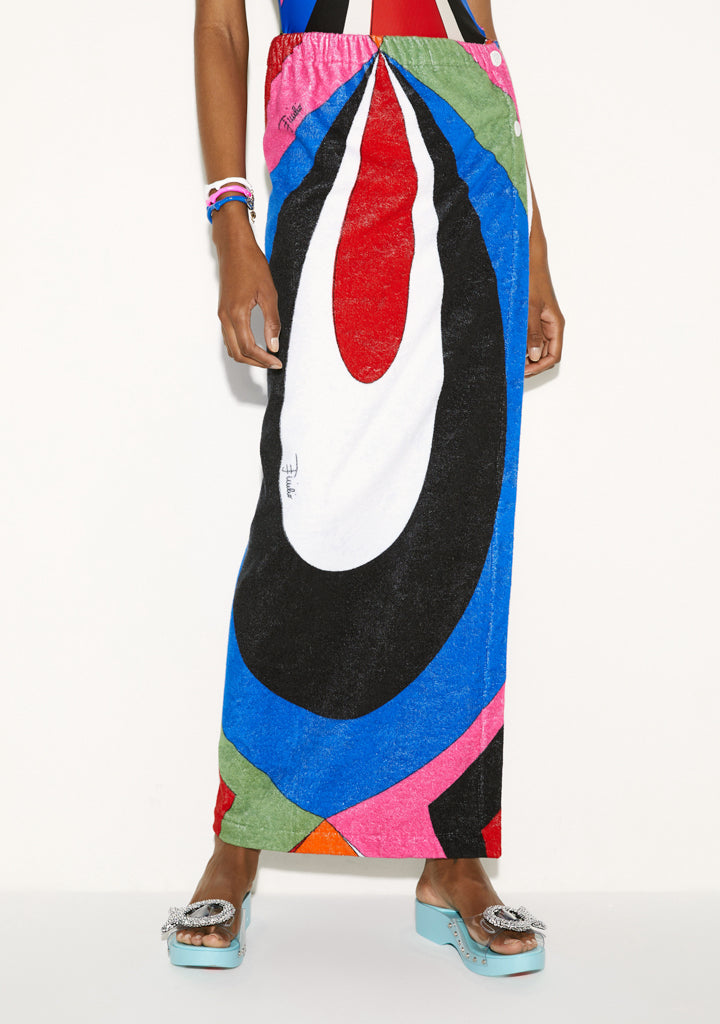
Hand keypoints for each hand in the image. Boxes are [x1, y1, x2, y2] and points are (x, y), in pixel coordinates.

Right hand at [213, 208, 282, 369]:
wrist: (234, 247)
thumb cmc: (251, 264)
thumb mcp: (269, 293)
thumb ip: (272, 322)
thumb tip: (274, 345)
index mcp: (237, 314)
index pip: (249, 348)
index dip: (264, 359)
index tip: (277, 363)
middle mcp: (225, 317)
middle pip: (237, 352)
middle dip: (255, 362)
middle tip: (273, 363)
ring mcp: (222, 314)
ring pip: (231, 346)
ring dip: (247, 355)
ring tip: (266, 356)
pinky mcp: (223, 310)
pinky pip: (229, 336)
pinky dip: (241, 346)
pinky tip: (256, 344)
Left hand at [524, 218, 563, 377]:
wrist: (527, 261)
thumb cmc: (532, 280)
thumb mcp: (531, 308)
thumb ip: (533, 332)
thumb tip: (535, 355)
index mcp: (555, 324)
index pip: (553, 355)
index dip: (540, 366)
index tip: (523, 371)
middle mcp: (550, 326)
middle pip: (545, 354)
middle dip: (531, 364)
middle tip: (514, 368)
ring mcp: (541, 323)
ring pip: (537, 347)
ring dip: (525, 355)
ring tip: (510, 359)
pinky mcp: (532, 318)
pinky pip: (529, 337)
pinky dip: (521, 344)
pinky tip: (509, 346)